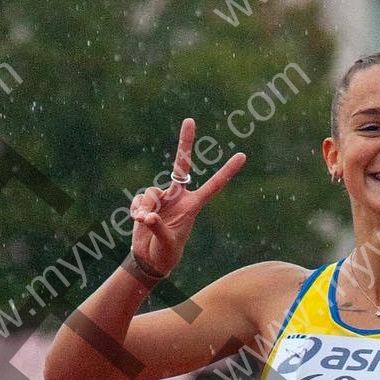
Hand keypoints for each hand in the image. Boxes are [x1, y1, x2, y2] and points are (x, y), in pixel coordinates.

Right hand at [128, 118, 245, 277]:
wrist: (150, 259)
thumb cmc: (166, 254)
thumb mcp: (167, 244)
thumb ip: (159, 228)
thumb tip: (148, 215)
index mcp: (192, 206)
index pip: (213, 186)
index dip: (227, 172)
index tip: (242, 156)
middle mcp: (178, 197)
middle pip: (182, 165)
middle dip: (185, 143)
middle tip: (190, 120)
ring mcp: (162, 198)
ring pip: (151, 192)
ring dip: (145, 206)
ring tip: (143, 222)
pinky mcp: (146, 202)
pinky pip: (138, 200)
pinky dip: (136, 210)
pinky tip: (137, 222)